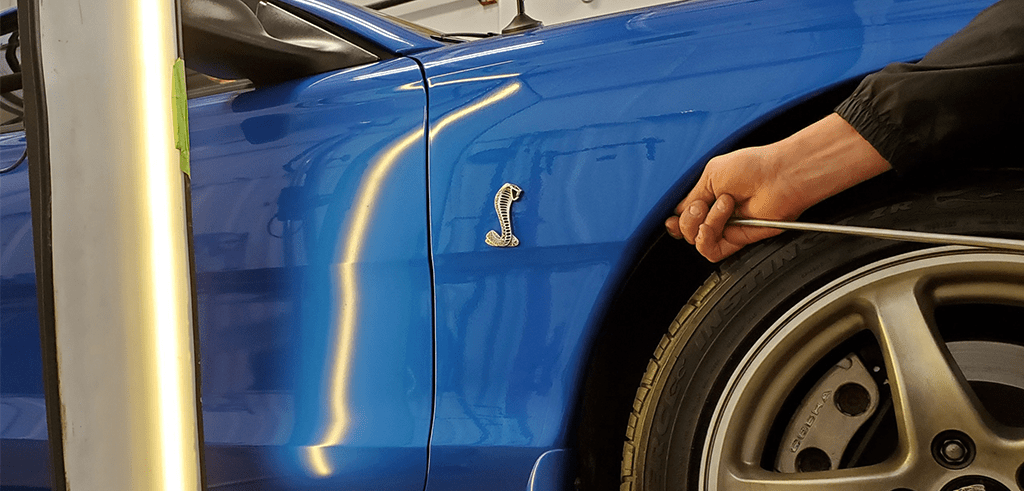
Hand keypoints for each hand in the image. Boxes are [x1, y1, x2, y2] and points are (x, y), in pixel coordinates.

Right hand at [666, 113, 891, 261]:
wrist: (779, 176)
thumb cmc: (753, 167)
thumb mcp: (711, 175)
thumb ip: (692, 197)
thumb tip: (678, 214)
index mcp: (710, 196)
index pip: (685, 216)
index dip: (676, 220)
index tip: (672, 219)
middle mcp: (718, 214)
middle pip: (686, 230)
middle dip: (688, 218)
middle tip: (702, 205)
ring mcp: (727, 228)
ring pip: (697, 241)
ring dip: (702, 224)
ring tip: (723, 205)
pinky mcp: (738, 241)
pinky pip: (711, 251)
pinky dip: (707, 238)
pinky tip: (714, 224)